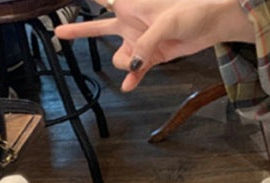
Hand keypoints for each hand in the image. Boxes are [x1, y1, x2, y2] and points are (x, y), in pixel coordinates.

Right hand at [55, 0, 254, 91]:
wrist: (211, 24)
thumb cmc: (189, 11)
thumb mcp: (165, 23)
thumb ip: (145, 43)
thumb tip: (130, 66)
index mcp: (128, 5)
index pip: (100, 2)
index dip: (87, 1)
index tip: (64, 13)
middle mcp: (128, 23)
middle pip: (98, 29)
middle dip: (78, 29)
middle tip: (59, 30)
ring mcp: (139, 41)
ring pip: (121, 58)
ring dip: (128, 63)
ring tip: (142, 60)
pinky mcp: (151, 56)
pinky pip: (136, 71)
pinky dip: (133, 79)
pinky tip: (129, 86)